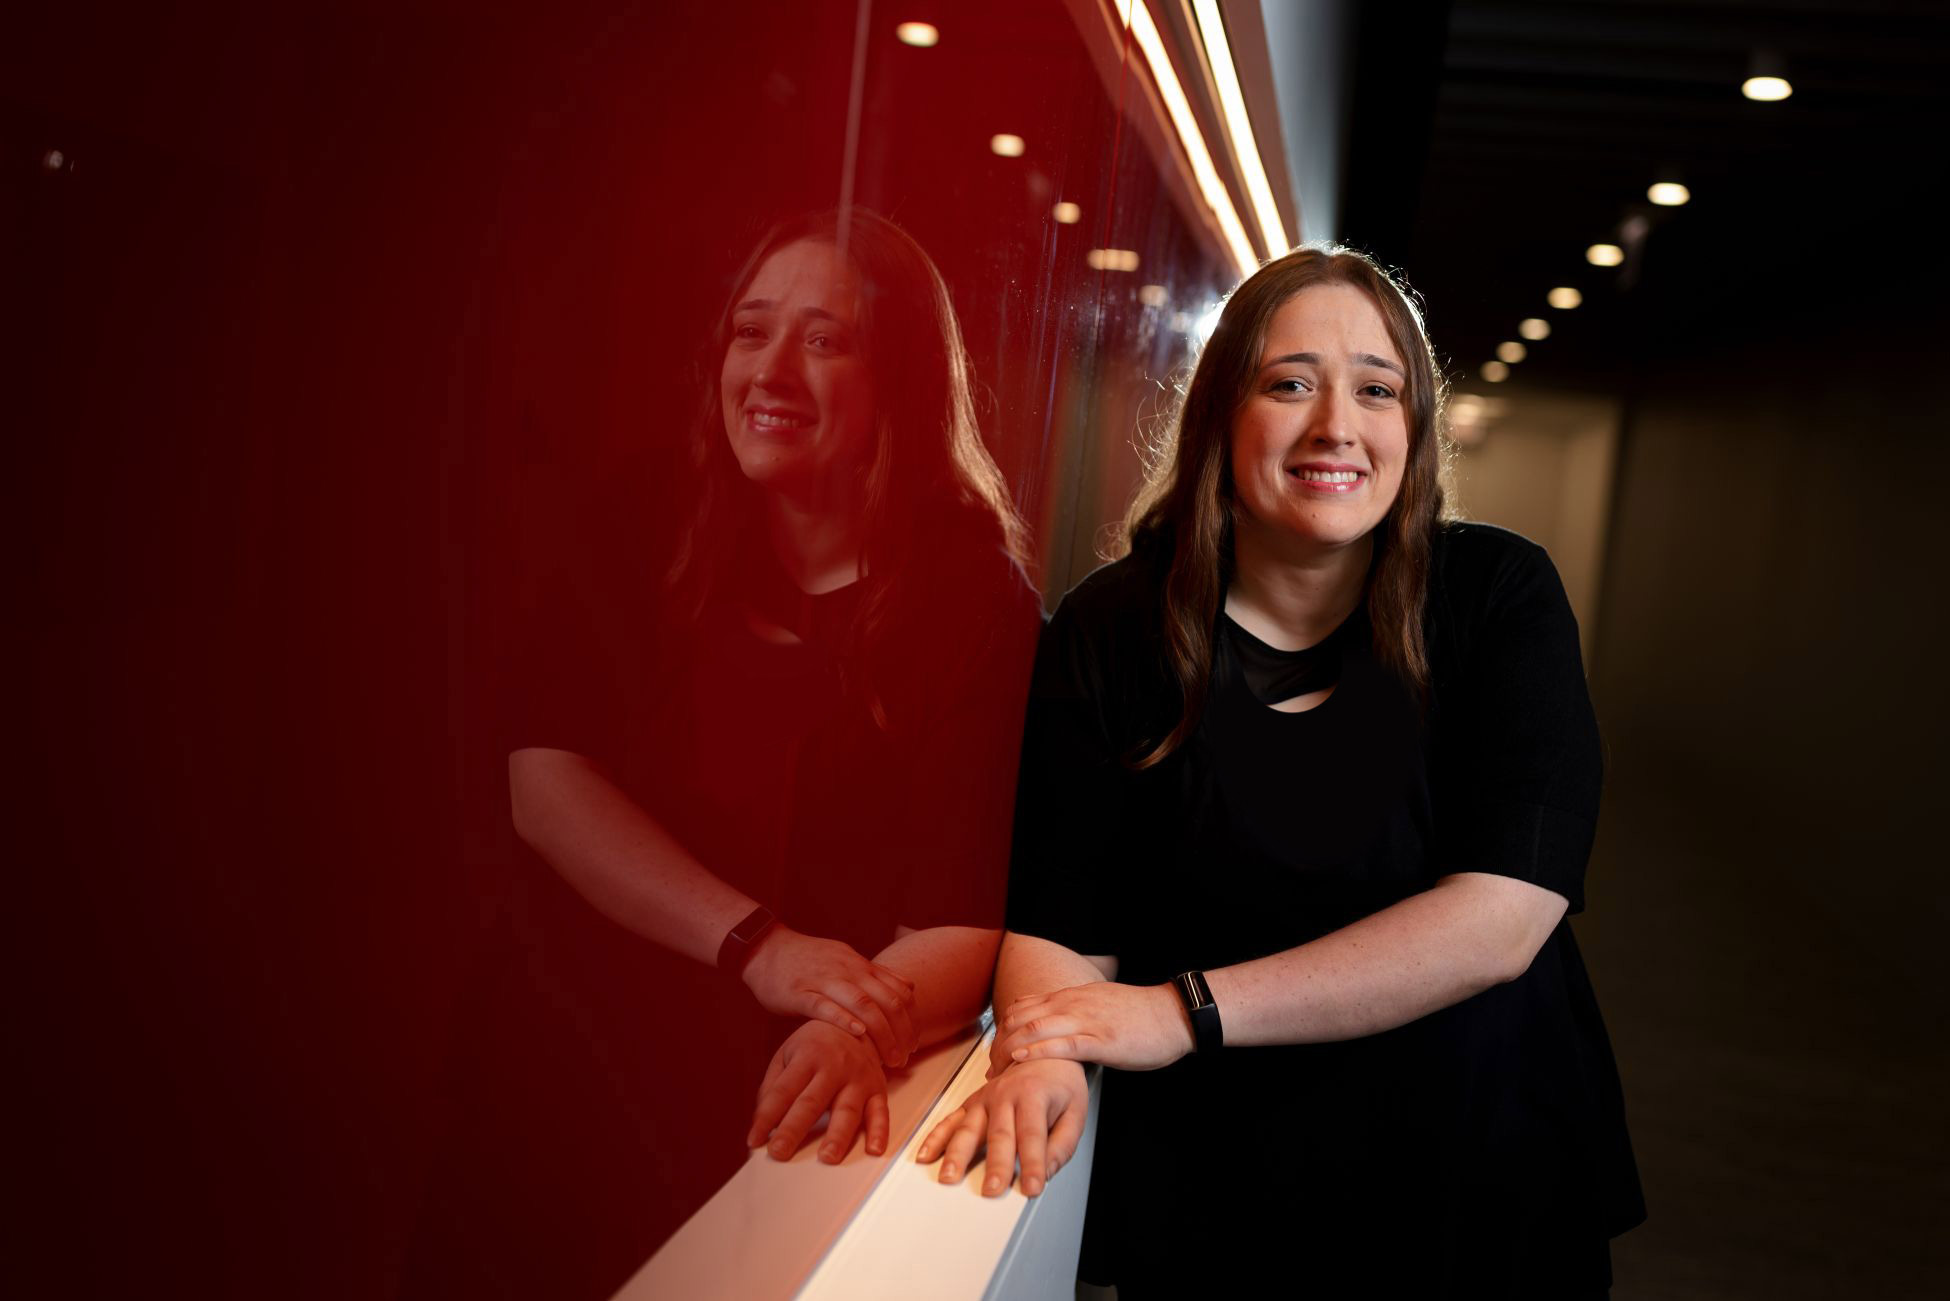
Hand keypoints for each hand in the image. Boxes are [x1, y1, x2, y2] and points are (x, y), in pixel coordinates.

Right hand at [741, 925, 918, 1067]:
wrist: (766, 948)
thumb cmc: (807, 959)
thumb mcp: (846, 960)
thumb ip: (876, 975)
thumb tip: (908, 987)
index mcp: (860, 965)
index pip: (898, 992)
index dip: (911, 1019)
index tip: (915, 1042)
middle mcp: (848, 971)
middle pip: (886, 1000)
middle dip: (901, 1032)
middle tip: (906, 1057)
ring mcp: (824, 980)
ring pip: (862, 1004)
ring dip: (881, 1032)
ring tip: (889, 1057)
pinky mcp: (800, 992)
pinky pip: (825, 1006)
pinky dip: (843, 1019)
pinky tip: (857, 1033)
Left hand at [747, 1020, 891, 1163]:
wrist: (860, 1019)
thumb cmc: (818, 1043)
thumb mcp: (789, 1053)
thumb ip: (774, 1085)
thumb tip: (761, 1120)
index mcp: (807, 1056)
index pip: (782, 1092)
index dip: (766, 1117)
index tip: (754, 1140)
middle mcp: (834, 1067)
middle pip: (811, 1102)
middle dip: (793, 1129)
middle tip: (779, 1152)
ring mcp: (858, 1079)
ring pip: (847, 1110)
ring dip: (838, 1135)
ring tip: (828, 1157)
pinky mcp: (878, 1089)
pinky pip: (880, 1113)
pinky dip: (879, 1132)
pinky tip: (874, 1149)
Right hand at [916, 1059, 1088, 1196]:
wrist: (1042, 1050)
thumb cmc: (1060, 1082)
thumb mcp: (1076, 1111)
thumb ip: (1062, 1145)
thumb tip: (1047, 1172)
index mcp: (1034, 1095)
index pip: (1033, 1135)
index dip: (1032, 1163)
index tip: (1032, 1187)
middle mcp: (1005, 1094)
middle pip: (999, 1134)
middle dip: (995, 1164)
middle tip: (992, 1190)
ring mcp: (984, 1099)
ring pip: (968, 1128)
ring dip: (956, 1154)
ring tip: (949, 1176)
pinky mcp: (972, 1104)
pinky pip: (950, 1121)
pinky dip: (935, 1138)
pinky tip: (926, 1155)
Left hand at [989, 981, 1192, 1074]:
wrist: (1174, 1015)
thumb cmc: (1141, 1015)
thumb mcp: (1100, 1004)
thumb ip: (1076, 1011)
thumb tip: (1056, 1025)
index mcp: (1072, 996)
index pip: (1024, 1007)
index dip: (1003, 1029)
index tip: (995, 1051)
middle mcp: (1073, 1004)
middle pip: (1021, 1018)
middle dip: (999, 1043)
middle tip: (989, 1067)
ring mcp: (1086, 1020)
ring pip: (1035, 1028)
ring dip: (1010, 1049)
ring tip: (997, 1070)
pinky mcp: (1101, 1040)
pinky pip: (1062, 1043)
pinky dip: (1037, 1050)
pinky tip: (1022, 1060)